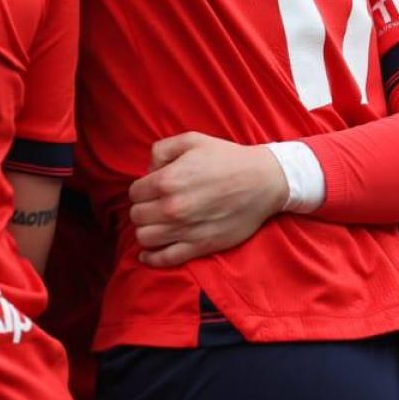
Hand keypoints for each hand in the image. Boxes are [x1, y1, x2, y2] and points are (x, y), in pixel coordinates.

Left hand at [127, 132, 285, 267]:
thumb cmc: (227, 158)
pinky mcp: (200, 246)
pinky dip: (151, 257)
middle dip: (142, 209)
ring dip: (146, 231)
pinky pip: (165, 259)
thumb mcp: (191, 140)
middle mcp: (173, 208)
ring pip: (145, 238)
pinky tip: (149, 253)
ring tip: (155, 225)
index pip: (134, 193)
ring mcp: (186, 230)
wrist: (264, 181)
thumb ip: (161, 150)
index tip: (151, 190)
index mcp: (167, 181)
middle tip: (154, 206)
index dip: (141, 190)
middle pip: (137, 216)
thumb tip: (148, 172)